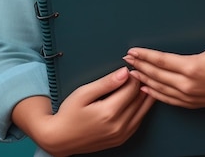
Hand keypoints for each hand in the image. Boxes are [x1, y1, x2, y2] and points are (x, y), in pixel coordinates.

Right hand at [12, 67, 154, 156]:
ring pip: (143, 109)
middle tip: (136, 70)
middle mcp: (119, 126)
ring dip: (144, 94)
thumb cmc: (69, 114)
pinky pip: (139, 120)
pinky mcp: (122, 139)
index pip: (132, 87)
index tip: (131, 65)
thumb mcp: (84, 93)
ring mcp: (121, 135)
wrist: (60, 139)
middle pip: (140, 97)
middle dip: (140, 81)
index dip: (134, 74)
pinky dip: (141, 107)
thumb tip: (124, 72)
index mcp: (109, 113)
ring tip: (139, 81)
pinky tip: (137, 97)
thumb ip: (106, 82)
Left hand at [123, 0, 204, 108]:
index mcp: (193, 67)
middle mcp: (187, 83)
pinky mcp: (191, 103)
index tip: (132, 51)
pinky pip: (168, 100)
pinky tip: (146, 90)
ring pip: (160, 88)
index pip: (162, 60)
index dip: (145, 55)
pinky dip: (155, 94)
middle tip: (125, 60)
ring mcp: (188, 95)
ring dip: (144, 80)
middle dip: (139, 66)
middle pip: (156, 74)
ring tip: (131, 74)